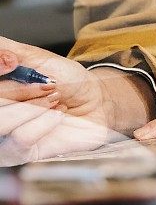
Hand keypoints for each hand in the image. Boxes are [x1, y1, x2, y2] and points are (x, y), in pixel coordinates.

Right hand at [0, 37, 155, 164]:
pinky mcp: (20, 153)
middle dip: (17, 90)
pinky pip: (21, 138)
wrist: (96, 102)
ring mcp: (2, 136)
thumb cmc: (65, 80)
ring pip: (0, 122)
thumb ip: (7, 50)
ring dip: (30, 107)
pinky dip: (43, 121)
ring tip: (54, 98)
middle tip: (46, 85)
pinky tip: (58, 113)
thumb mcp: (36, 57)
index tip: (12, 63)